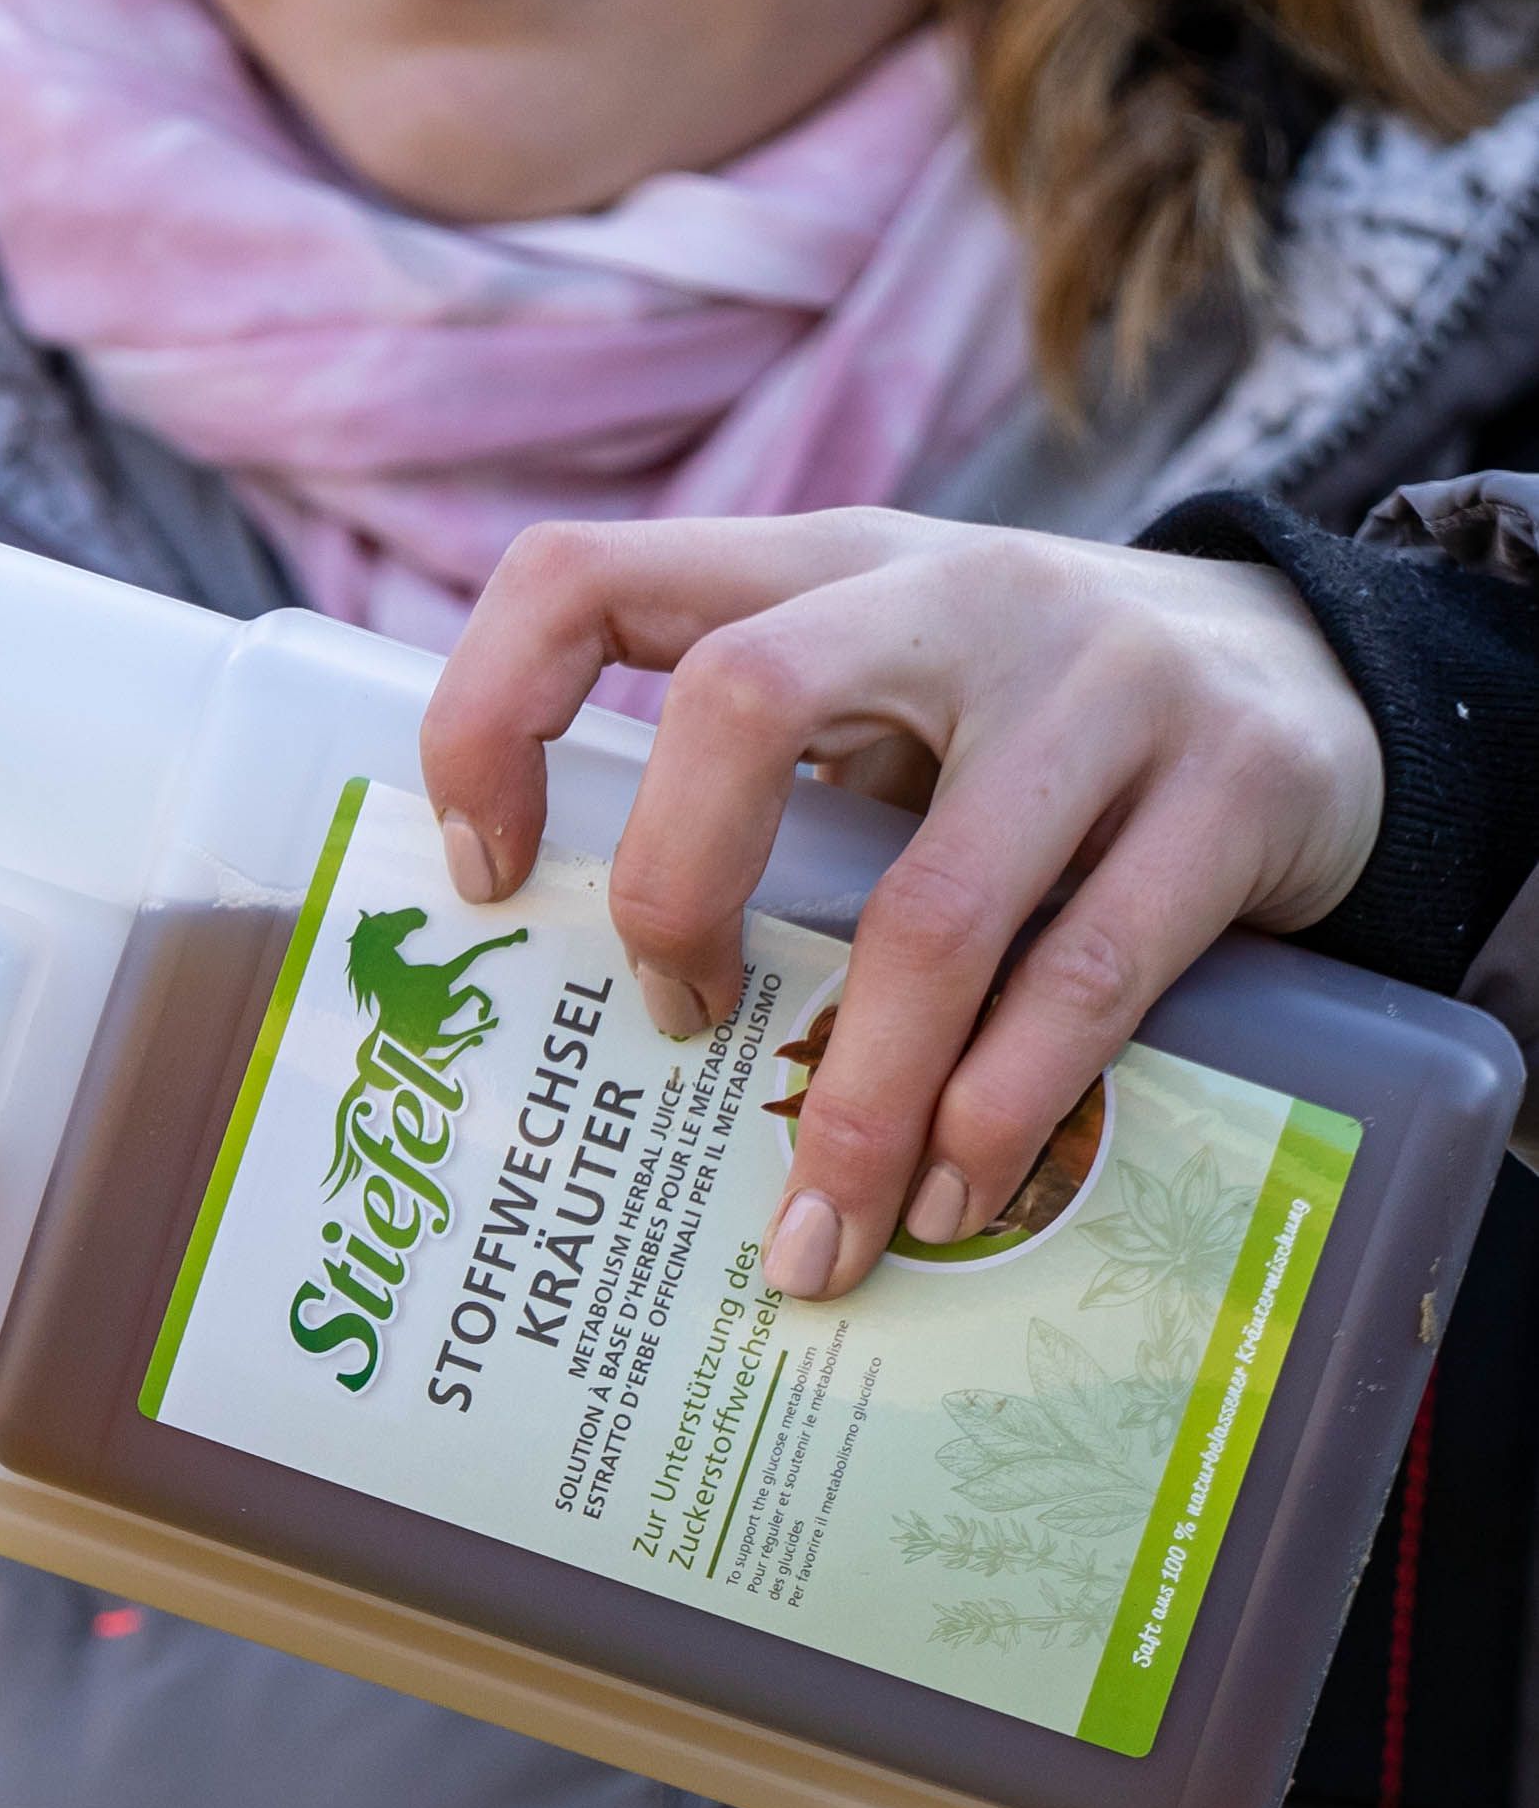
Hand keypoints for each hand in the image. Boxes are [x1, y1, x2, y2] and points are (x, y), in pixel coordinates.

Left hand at [420, 508, 1385, 1299]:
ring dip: (857, 1103)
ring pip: (928, 907)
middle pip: (742, 701)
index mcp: (824, 570)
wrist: (1324, 681)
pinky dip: (998, 1113)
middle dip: (673, 898)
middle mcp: (954, 594)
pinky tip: (955, 1200)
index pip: (585, 576)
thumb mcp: (887, 714)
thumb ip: (761, 800)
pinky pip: (1086, 977)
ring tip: (819, 1237)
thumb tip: (589, 1037)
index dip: (491, 719)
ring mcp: (1106, 678)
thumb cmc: (1034, 742)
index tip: (483, 880)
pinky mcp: (1234, 783)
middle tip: (677, 1031)